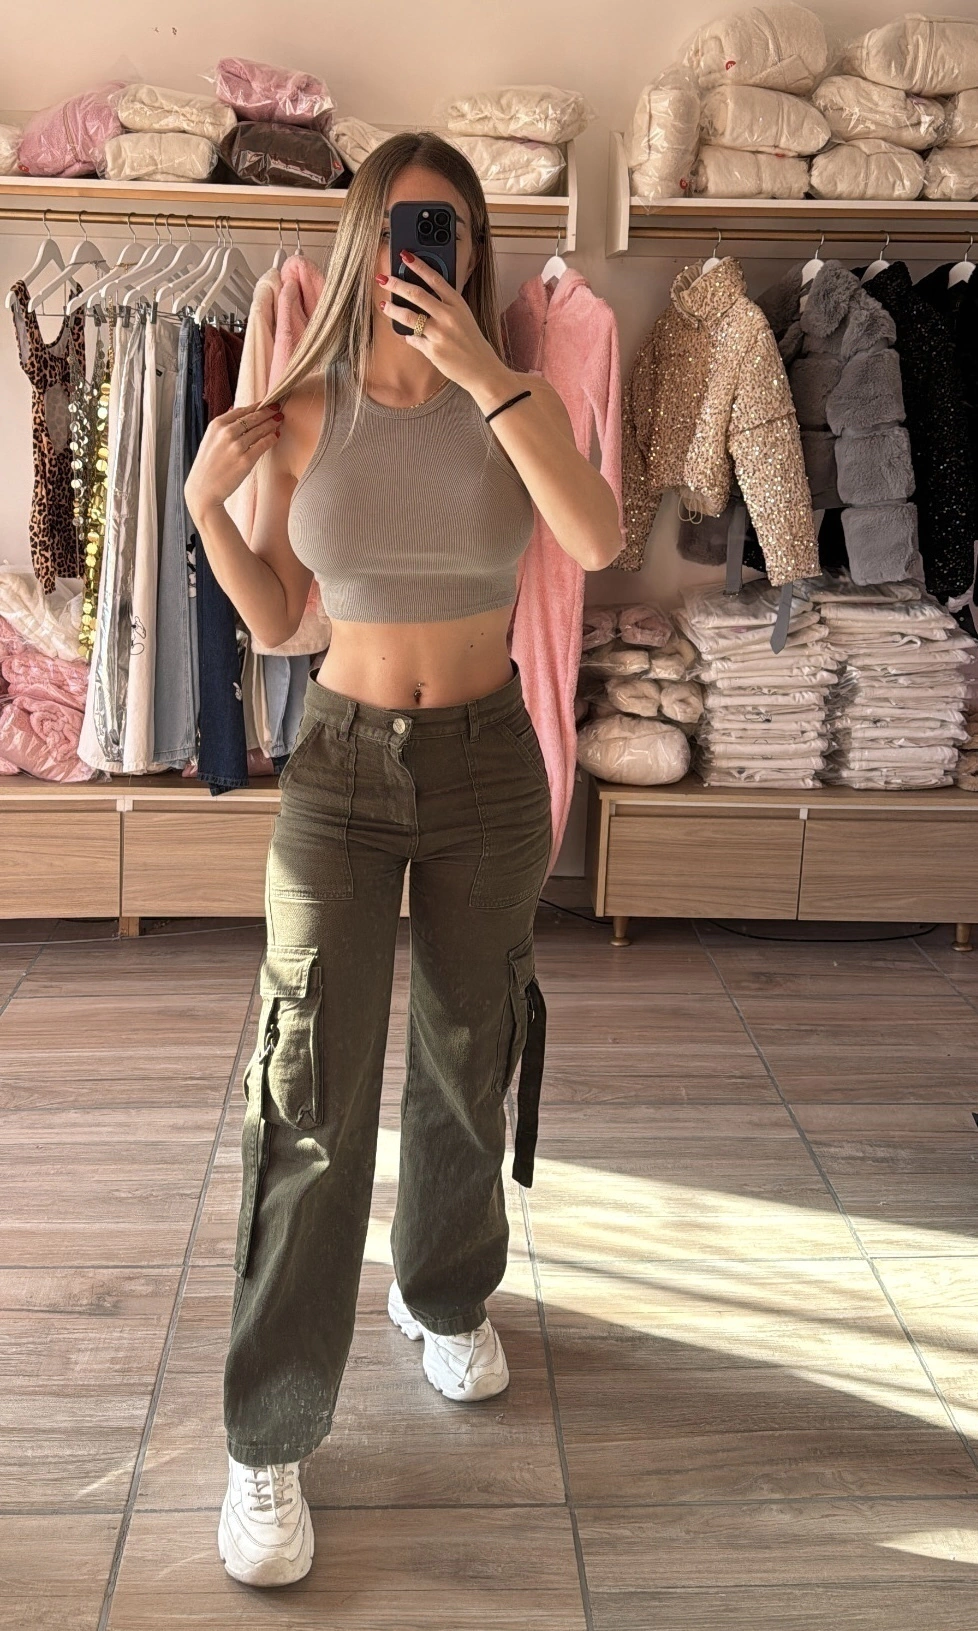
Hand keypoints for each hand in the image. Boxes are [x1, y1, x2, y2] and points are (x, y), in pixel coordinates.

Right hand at [184, 402, 283, 519]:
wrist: (203, 490)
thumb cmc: (207, 465)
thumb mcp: (209, 439)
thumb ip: (222, 424)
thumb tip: (233, 407)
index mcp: (216, 425)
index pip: (241, 411)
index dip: (256, 406)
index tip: (266, 402)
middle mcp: (226, 433)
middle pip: (253, 418)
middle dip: (267, 411)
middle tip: (278, 408)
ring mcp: (236, 446)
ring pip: (260, 430)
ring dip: (272, 423)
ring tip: (280, 420)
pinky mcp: (245, 460)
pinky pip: (263, 445)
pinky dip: (271, 439)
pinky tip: (276, 435)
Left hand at [376, 253, 510, 400]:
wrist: (481, 369)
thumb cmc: (471, 341)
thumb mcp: (463, 317)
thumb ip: (446, 304)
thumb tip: (421, 295)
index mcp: (457, 304)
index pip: (435, 278)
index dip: (418, 265)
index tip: (404, 256)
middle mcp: (448, 316)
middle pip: (416, 294)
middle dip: (396, 284)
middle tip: (383, 279)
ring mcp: (440, 334)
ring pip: (409, 317)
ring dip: (393, 309)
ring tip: (383, 305)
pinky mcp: (432, 351)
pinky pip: (413, 339)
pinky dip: (408, 336)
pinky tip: (406, 335)